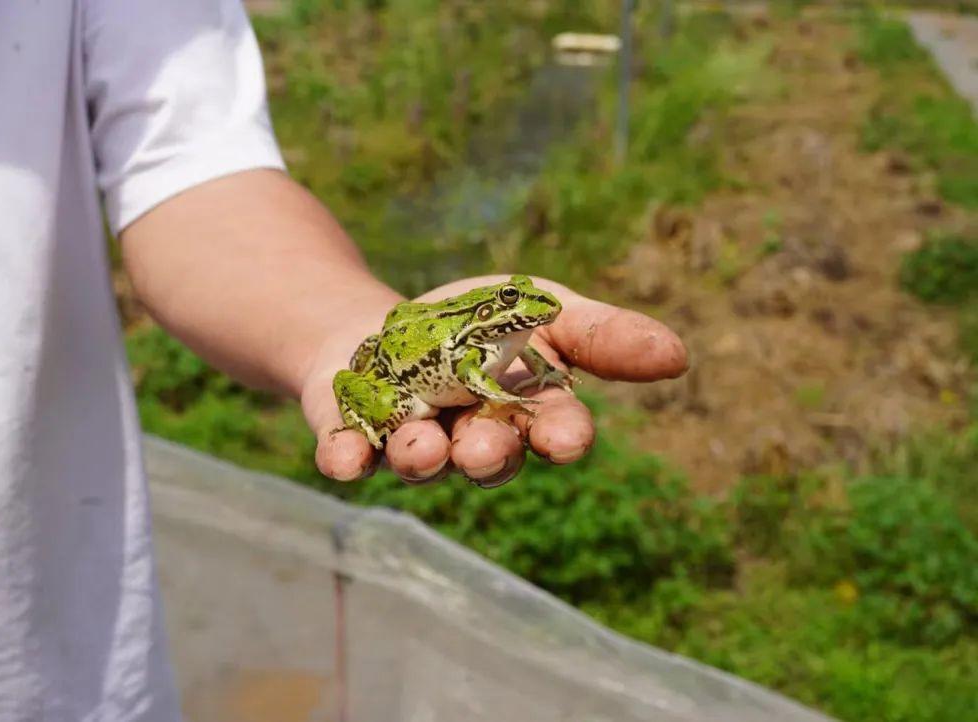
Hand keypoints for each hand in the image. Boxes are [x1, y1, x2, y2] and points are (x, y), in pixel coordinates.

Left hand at [301, 276, 687, 486]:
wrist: (383, 330)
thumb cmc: (477, 326)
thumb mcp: (542, 310)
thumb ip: (601, 335)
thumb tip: (679, 354)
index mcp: (524, 411)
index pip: (553, 427)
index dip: (559, 435)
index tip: (564, 438)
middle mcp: (471, 439)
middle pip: (488, 456)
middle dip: (489, 454)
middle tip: (484, 448)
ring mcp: (409, 440)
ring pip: (421, 460)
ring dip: (422, 456)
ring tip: (421, 446)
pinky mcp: (352, 437)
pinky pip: (349, 455)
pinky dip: (346, 459)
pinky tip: (342, 460)